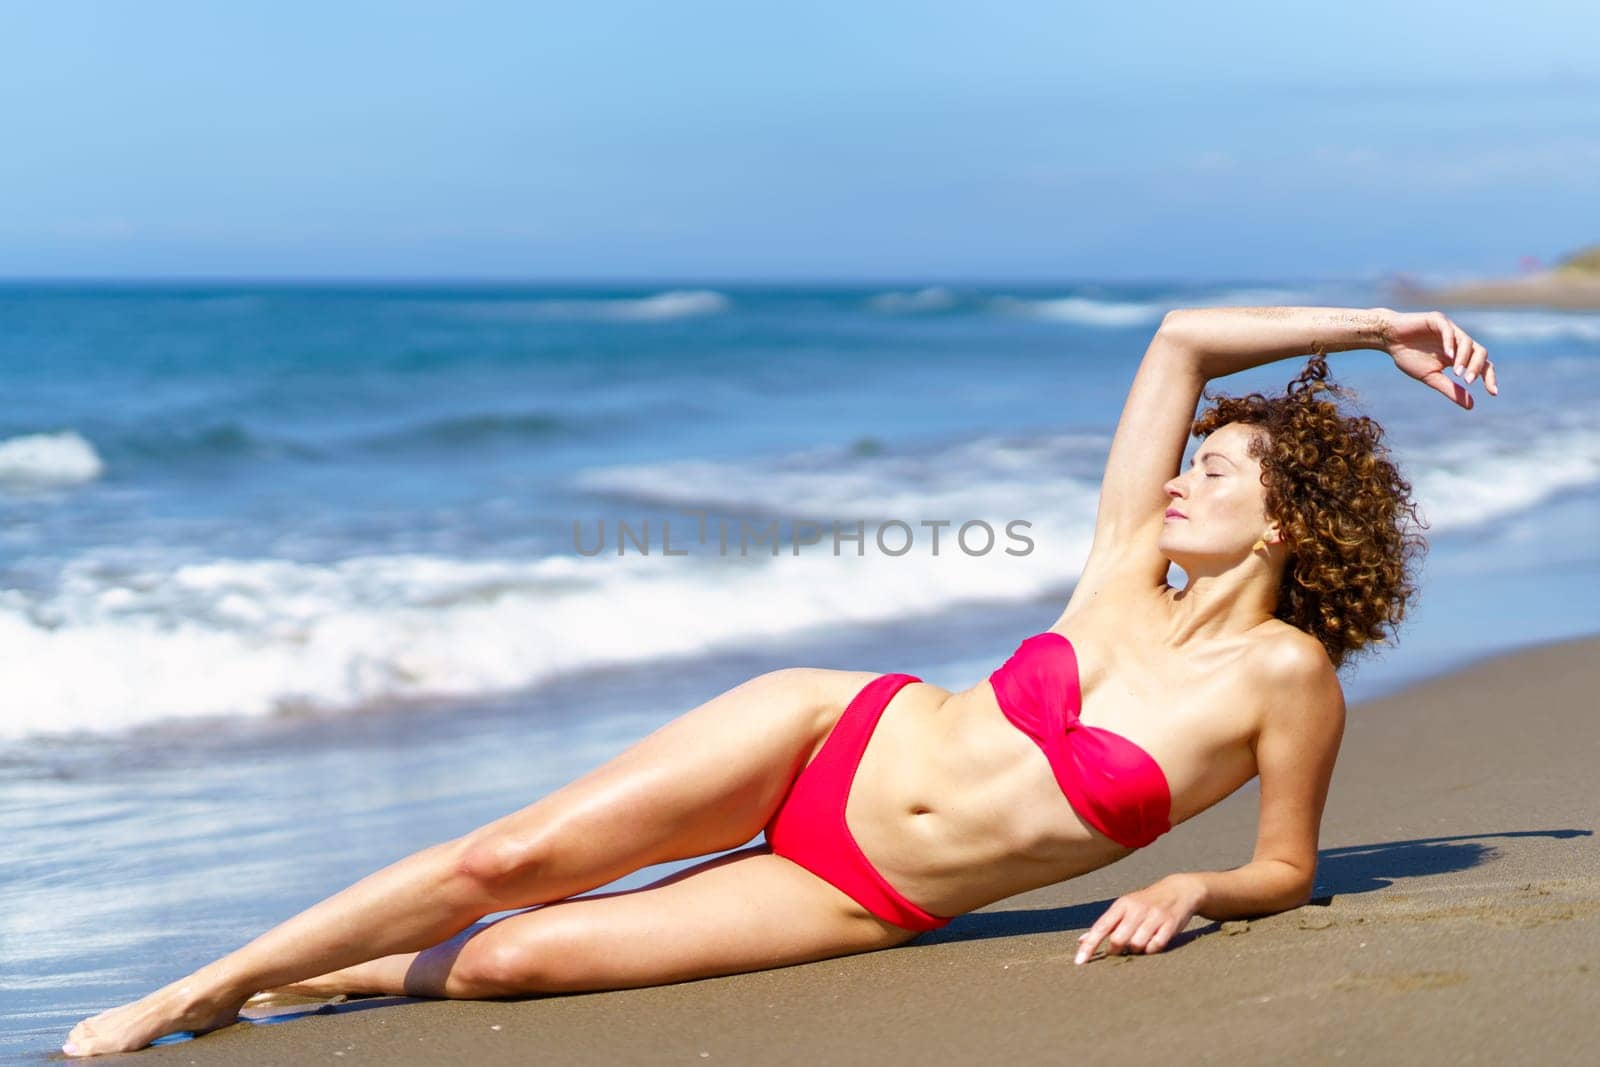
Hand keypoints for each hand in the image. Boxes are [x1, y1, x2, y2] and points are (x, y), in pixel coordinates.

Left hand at [1075, 874, 1203, 963]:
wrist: (1179, 890)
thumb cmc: (1145, 903)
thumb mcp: (1124, 908)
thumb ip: (1105, 925)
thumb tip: (1081, 941)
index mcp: (1122, 905)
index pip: (1101, 927)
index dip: (1089, 945)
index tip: (1079, 962)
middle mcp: (1136, 909)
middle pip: (1118, 939)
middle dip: (1115, 950)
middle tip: (1118, 951)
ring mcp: (1154, 916)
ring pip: (1136, 945)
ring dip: (1134, 951)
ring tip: (1137, 945)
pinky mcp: (1170, 924)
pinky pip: (1155, 946)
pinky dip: (1150, 950)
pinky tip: (1151, 944)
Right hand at [1376, 308, 1497, 408]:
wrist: (1389, 339)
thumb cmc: (1409, 357)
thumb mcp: (1431, 377)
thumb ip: (1451, 389)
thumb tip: (1471, 405)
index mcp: (1460, 355)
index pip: (1483, 365)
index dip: (1489, 378)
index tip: (1492, 393)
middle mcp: (1459, 341)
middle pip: (1481, 352)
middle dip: (1477, 368)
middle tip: (1468, 382)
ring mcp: (1450, 329)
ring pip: (1468, 342)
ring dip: (1464, 358)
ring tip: (1456, 373)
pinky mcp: (1438, 320)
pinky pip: (1449, 331)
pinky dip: (1451, 343)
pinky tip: (1448, 356)